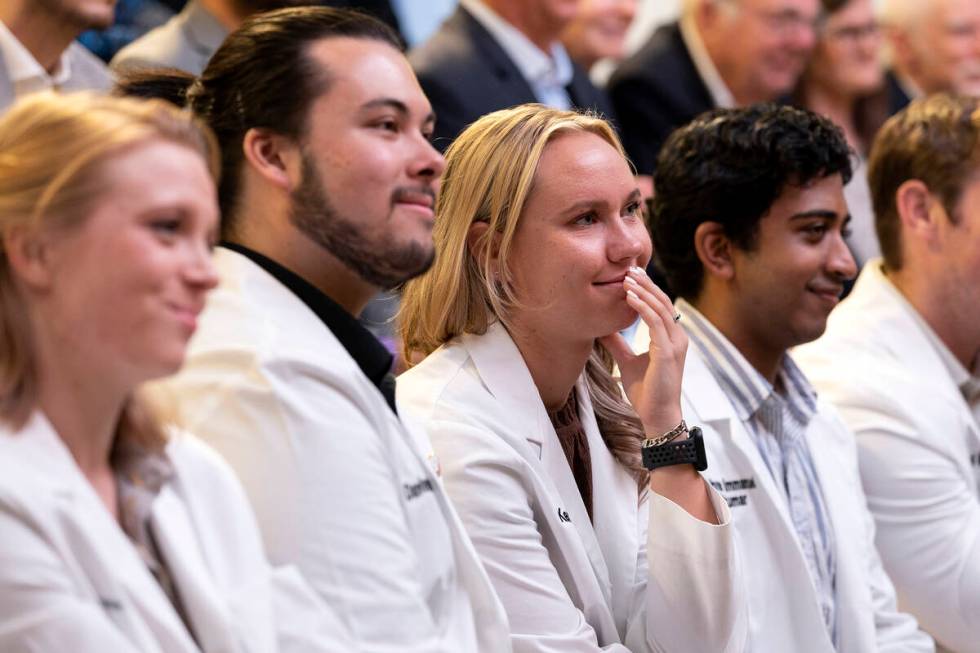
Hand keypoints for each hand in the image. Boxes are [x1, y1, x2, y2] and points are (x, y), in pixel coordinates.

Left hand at [599, 266, 686, 436]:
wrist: (656, 416)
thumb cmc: (646, 392)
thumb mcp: (628, 361)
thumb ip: (618, 344)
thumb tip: (603, 328)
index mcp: (671, 338)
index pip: (661, 306)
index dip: (648, 289)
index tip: (632, 275)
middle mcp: (678, 337)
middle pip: (663, 302)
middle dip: (647, 284)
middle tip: (630, 268)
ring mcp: (675, 344)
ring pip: (661, 308)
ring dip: (644, 291)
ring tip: (627, 278)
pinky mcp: (668, 353)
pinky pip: (656, 323)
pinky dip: (643, 308)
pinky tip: (629, 297)